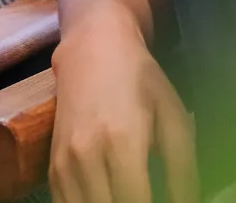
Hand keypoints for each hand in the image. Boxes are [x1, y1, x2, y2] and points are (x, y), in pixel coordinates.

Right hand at [50, 11, 196, 202]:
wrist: (92, 48)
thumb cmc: (140, 78)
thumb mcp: (173, 116)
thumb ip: (183, 169)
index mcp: (122, 141)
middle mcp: (86, 155)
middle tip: (146, 199)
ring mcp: (64, 162)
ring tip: (127, 198)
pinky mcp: (52, 166)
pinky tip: (106, 199)